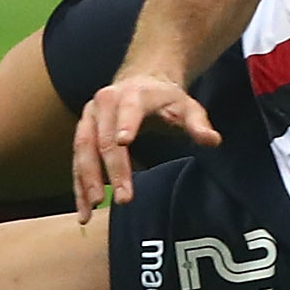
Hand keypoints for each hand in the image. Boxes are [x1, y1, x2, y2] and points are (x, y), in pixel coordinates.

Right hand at [73, 73, 217, 219]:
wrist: (141, 80)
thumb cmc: (166, 99)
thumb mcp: (187, 107)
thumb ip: (198, 124)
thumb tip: (212, 141)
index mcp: (133, 93)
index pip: (129, 108)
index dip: (126, 124)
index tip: (124, 142)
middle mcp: (105, 102)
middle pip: (104, 137)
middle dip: (111, 169)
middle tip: (122, 199)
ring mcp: (90, 116)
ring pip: (83, 149)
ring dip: (86, 180)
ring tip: (94, 208)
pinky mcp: (83, 130)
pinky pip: (77, 158)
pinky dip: (78, 184)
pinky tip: (84, 209)